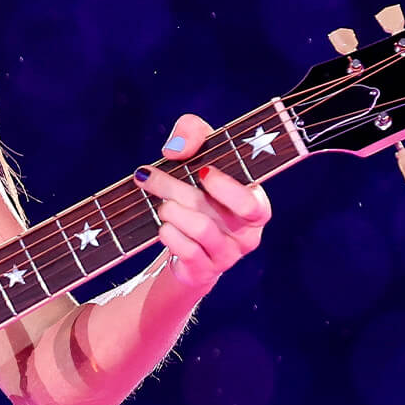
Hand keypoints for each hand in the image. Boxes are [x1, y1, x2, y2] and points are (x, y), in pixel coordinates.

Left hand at [135, 115, 271, 291]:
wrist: (187, 245)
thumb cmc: (199, 191)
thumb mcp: (200, 154)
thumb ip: (193, 133)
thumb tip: (175, 150)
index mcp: (255, 205)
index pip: (252, 203)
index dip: (227, 188)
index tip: (202, 171)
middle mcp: (247, 233)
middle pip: (212, 209)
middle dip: (174, 187)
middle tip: (148, 176)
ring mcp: (228, 256)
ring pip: (199, 229)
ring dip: (170, 211)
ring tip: (161, 205)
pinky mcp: (204, 271)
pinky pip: (186, 251)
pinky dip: (168, 234)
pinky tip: (163, 227)